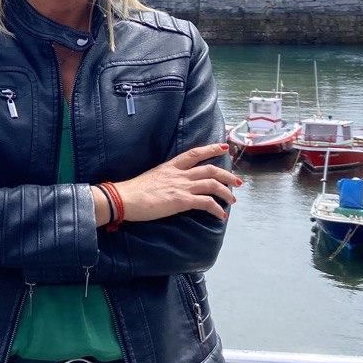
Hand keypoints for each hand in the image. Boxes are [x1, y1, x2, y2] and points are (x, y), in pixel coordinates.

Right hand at [113, 143, 239, 221]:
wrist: (125, 198)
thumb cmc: (133, 190)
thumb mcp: (152, 177)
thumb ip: (166, 179)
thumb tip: (172, 186)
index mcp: (170, 166)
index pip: (195, 153)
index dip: (211, 149)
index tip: (224, 147)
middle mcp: (179, 174)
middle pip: (210, 170)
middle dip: (227, 175)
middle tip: (237, 181)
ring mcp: (181, 186)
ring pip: (212, 185)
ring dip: (226, 192)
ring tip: (233, 200)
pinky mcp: (181, 200)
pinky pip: (206, 203)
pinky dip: (217, 209)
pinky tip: (221, 215)